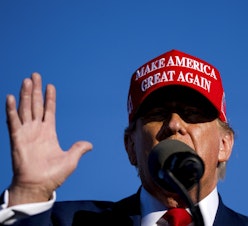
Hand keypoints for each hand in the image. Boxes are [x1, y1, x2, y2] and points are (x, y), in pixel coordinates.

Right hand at [6, 73, 92, 205]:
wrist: (38, 186)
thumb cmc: (53, 175)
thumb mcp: (71, 160)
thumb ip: (78, 149)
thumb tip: (89, 145)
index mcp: (49, 132)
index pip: (49, 110)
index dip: (49, 98)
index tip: (50, 86)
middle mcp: (37, 130)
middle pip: (35, 105)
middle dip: (35, 90)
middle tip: (35, 75)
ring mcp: (26, 133)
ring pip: (25, 108)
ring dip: (25, 94)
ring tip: (27, 80)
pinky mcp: (17, 138)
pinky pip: (13, 121)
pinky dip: (11, 109)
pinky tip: (11, 97)